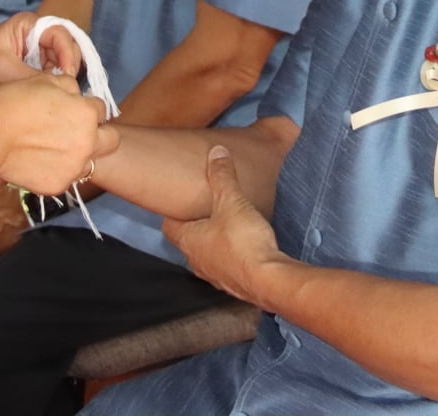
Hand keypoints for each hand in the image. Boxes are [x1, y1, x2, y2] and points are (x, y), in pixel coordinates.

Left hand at [0, 11, 81, 87]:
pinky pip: (46, 78)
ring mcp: (32, 54)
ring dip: (58, 80)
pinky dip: (48, 87)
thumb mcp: (3, 69)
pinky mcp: (27, 70)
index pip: (62, 35)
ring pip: (58, 66)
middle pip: (65, 51)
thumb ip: (32, 78)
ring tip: (53, 95)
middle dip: (66, 69)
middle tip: (64, 89)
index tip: (67, 75)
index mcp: (30, 25)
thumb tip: (59, 91)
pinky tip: (45, 98)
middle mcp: (35, 37)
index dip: (68, 54)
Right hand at [0, 73, 116, 195]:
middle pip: (111, 140)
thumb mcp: (47, 80)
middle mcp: (88, 142)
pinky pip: (65, 178)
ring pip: (90, 163)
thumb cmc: (15, 102)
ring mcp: (73, 167)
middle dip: (99, 135)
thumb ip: (70, 86)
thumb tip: (77, 94)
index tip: (74, 111)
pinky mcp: (57, 185)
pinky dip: (56, 171)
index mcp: (88, 114)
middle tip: (76, 133)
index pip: (101, 110)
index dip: (87, 109)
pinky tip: (38, 161)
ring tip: (54, 149)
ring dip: (79, 156)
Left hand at [163, 147, 287, 306]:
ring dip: (214, 241)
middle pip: (188, 240)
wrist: (268, 280)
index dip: (173, 212)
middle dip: (196, 225)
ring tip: (227, 226)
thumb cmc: (243, 242)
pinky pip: (226, 265)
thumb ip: (222, 176)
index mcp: (189, 240)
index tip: (178, 201)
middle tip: (205, 209)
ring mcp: (215, 275)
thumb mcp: (232, 200)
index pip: (169, 225)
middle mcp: (197, 261)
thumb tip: (216, 153)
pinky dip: (231, 254)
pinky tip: (245, 246)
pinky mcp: (234, 283)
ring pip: (207, 254)